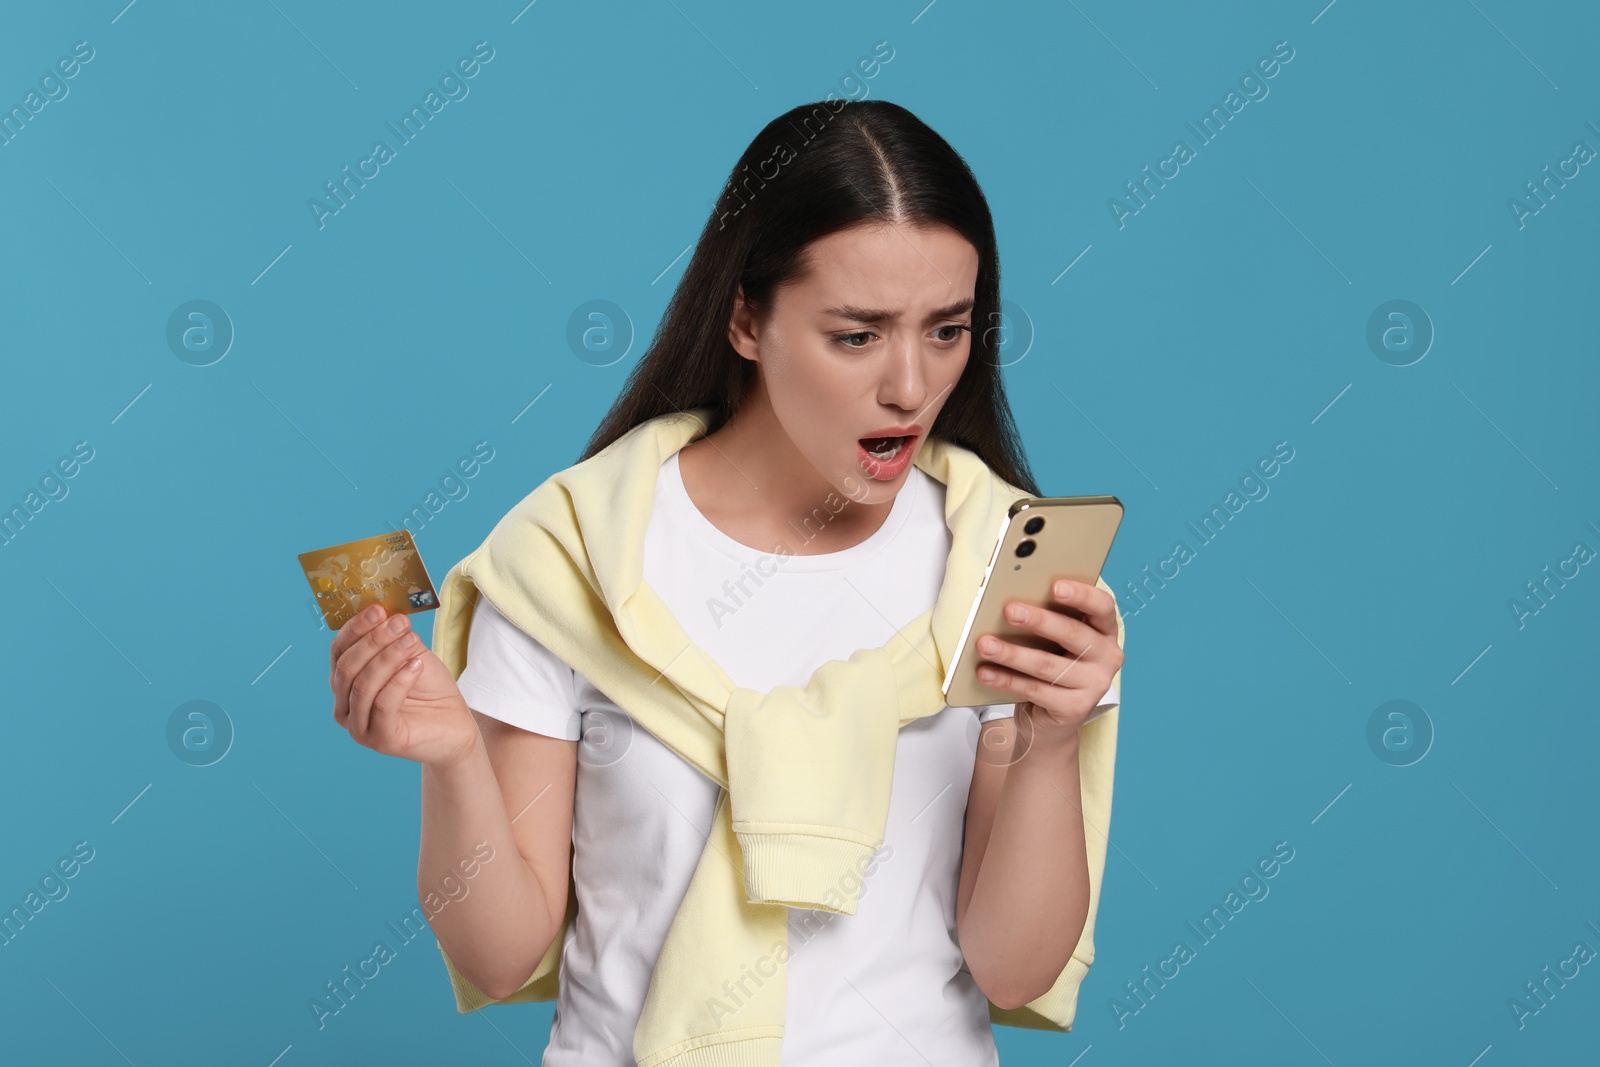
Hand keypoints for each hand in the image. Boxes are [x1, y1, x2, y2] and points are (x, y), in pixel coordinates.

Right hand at [329, 604, 480, 767]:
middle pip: (347, 667)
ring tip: (411, 640)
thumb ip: (394, 638)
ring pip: (363, 685)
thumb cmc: (429, 690)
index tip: (377, 609)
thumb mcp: (410, 655)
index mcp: (345, 684)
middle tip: (398, 623)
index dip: (355, 628)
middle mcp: (344, 707)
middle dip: (373, 640)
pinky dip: (400, 681)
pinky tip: (416, 665)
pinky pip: (383, 705)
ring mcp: (359, 727)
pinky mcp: (380, 739)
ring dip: (388, 657)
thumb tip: (383, 612)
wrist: (454, 725)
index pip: (339, 651)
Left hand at [974, 579, 1122, 743]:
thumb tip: (1013, 602)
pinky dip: (1005, 679)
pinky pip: (1034, 690)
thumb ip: (1046, 620)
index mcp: (1105, 630)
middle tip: (1009, 611)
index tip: (1054, 586)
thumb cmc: (1052, 663)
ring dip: (1012, 653)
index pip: (1102, 606)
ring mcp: (1094, 685)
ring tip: (984, 643)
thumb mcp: (1055, 640)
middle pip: (1072, 634)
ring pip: (1047, 664)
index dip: (1081, 594)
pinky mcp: (1075, 708)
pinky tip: (984, 671)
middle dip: (1038, 620)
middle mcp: (1107, 657)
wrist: (1052, 718)